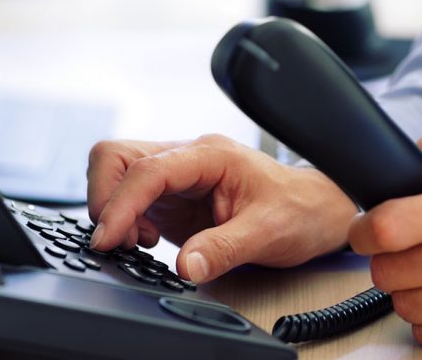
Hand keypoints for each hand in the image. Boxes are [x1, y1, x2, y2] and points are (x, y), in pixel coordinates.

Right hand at [87, 134, 357, 283]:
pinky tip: (149, 241)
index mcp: (210, 156)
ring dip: (114, 210)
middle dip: (105, 198)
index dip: (120, 203)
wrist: (316, 211)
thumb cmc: (299, 210)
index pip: (146, 168)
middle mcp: (188, 158)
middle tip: (117, 240)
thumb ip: (224, 248)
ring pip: (117, 174)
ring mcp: (177, 176)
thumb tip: (185, 265)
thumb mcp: (267, 233)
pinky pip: (130, 199)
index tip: (109, 238)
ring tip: (139, 242)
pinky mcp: (173, 197)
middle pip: (116, 156)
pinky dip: (125, 221)